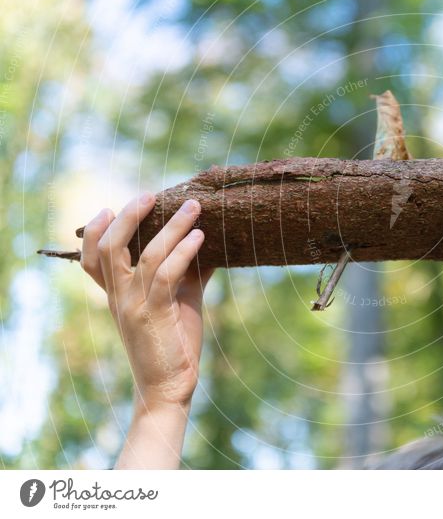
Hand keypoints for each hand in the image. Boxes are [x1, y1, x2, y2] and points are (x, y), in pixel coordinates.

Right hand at [80, 194, 212, 411]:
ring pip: (145, 254)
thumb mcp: (180, 300)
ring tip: (193, 207)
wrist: (169, 387)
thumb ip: (188, 272)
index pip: (92, 259)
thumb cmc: (175, 342)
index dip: (96, 232)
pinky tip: (199, 237)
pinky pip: (166, 274)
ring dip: (171, 226)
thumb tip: (208, 244)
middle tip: (150, 195)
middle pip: (109, 247)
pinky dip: (183, 251)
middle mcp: (119, 297)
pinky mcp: (154, 314)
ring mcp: (134, 305)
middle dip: (128, 216)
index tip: (109, 208)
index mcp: (118, 295)